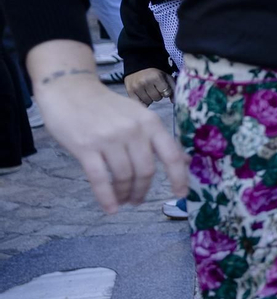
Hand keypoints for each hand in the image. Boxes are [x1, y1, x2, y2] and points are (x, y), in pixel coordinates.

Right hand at [35, 68, 186, 213]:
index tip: (181, 194)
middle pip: (146, 170)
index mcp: (150, 122)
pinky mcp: (85, 147)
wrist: (70, 90)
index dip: (179, 177)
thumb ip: (159, 139)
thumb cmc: (107, 106)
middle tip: (138, 200)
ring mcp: (109, 139)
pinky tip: (110, 208)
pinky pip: (100, 179)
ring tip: (123, 200)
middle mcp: (133, 130)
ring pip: (124, 176)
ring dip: (124, 194)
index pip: (171, 155)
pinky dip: (106, 198)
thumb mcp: (139, 116)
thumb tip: (184, 160)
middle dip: (143, 190)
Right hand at [125, 68, 174, 106]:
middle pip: (157, 98)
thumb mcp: (166, 77)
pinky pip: (139, 103)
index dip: (166, 91)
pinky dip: (143, 101)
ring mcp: (136, 87)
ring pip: (148, 102)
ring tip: (148, 90)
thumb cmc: (154, 73)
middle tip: (154, 88)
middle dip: (158, 94)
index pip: (166, 93)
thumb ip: (172, 88)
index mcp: (156, 77)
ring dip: (150, 98)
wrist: (138, 67)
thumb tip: (175, 101)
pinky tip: (143, 94)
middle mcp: (145, 82)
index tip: (163, 87)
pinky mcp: (130, 92)